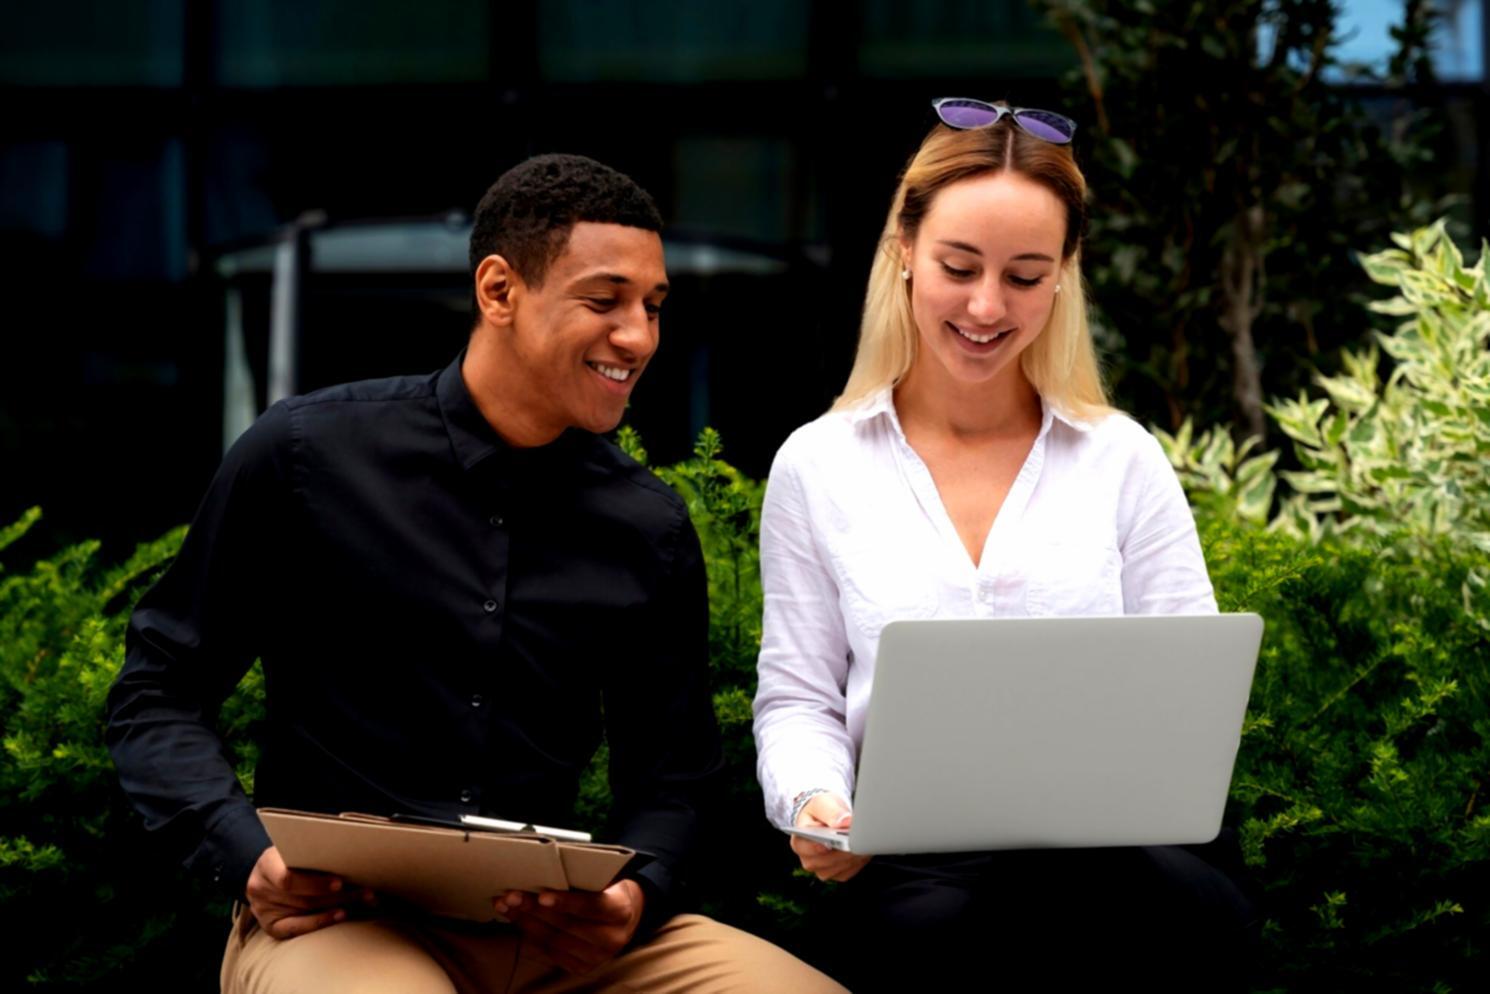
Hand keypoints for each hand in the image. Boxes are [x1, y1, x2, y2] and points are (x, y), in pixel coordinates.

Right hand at [244, 845, 375, 939]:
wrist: (266, 873)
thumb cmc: (289, 856)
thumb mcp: (295, 847)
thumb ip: (313, 850)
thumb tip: (351, 851)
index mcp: (266, 864)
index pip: (287, 879)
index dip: (315, 883)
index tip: (340, 882)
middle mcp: (260, 888)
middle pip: (303, 897)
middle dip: (338, 895)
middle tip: (366, 891)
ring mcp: (263, 909)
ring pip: (306, 911)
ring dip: (338, 905)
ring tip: (364, 900)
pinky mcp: (271, 926)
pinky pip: (297, 929)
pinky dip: (321, 922)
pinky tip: (341, 915)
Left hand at [495, 879, 644, 974]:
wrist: (626, 918)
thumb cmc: (609, 891)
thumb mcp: (606, 880)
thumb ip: (583, 878)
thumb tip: (545, 866)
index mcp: (620, 911)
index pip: (592, 906)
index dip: (566, 901)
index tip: (542, 895)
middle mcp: (610, 939)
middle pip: (567, 925)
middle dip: (535, 910)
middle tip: (512, 896)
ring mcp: (596, 957)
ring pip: (555, 941)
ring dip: (526, 922)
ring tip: (507, 906)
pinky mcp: (581, 967)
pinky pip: (551, 952)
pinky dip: (531, 935)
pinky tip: (519, 921)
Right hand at [791, 792, 870, 882]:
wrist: (829, 816)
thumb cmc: (820, 811)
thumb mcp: (822, 804)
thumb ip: (831, 812)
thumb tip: (844, 821)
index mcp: (799, 841)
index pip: (806, 848)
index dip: (818, 847)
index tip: (831, 842)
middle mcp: (809, 859)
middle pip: (825, 861)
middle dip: (841, 850)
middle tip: (853, 839)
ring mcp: (823, 868)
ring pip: (839, 867)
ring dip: (851, 855)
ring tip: (860, 841)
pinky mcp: (838, 872)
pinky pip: (850, 870)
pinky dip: (857, 860)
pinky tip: (861, 848)